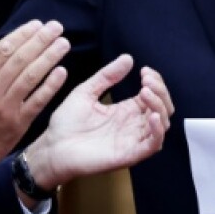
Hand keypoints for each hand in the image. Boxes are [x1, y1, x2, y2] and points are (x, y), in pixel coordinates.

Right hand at [0, 21, 69, 191]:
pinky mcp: (18, 124)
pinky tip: (62, 72)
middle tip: (56, 27)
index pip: (2, 50)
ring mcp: (6, 107)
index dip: (22, 35)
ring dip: (49, 58)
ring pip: (31, 76)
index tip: (37, 25)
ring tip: (63, 43)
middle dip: (40, 40)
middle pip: (20, 59)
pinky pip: (37, 101)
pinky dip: (50, 86)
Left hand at [23, 56, 173, 189]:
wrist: (52, 147)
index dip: (155, 82)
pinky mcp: (128, 155)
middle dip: (160, 91)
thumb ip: (107, 76)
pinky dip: (158, 131)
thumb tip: (128, 58)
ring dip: (160, 106)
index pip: (153, 96)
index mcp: (126, 111)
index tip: (144, 71)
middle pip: (163, 109)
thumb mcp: (86, 92)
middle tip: (147, 80)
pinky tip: (152, 116)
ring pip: (162, 125)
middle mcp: (133, 125)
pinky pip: (153, 145)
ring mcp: (132, 140)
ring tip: (145, 92)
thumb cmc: (66, 123)